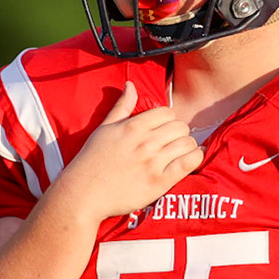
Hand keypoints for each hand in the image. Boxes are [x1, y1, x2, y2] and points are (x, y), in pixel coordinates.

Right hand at [49, 82, 201, 221]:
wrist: (83, 194)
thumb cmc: (91, 160)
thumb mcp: (104, 128)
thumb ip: (122, 106)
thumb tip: (131, 85)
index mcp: (132, 126)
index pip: (167, 112)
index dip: (168, 120)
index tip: (163, 130)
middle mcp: (145, 142)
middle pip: (181, 127)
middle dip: (179, 133)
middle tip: (172, 143)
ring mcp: (153, 162)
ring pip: (188, 143)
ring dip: (187, 146)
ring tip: (180, 152)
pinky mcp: (159, 182)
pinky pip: (189, 162)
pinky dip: (195, 158)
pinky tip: (191, 158)